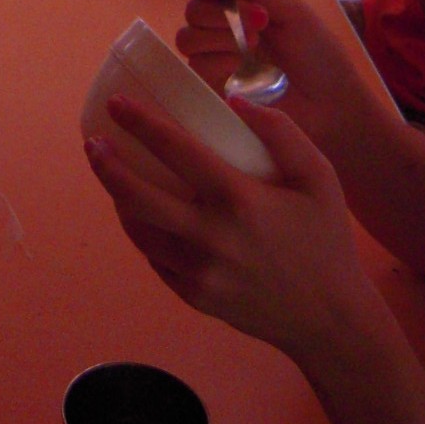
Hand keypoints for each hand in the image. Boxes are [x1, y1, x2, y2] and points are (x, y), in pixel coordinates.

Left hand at [84, 93, 373, 366]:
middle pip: (137, 195)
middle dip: (106, 165)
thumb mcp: (319, 178)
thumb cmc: (325, 240)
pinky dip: (142, 232)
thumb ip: (282, 133)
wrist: (330, 320)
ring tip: (110, 173)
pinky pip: (153, 258)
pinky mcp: (192, 295)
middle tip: (93, 142)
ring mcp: (197, 271)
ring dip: (118, 199)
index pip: (176, 151)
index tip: (116, 105)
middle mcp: (210, 236)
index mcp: (239, 199)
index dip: (140, 124)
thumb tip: (234, 102)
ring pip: (138, 230)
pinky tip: (139, 213)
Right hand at [177, 0, 378, 148]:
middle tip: (262, 20)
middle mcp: (219, 28)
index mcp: (237, 4)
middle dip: (224, 10)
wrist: (332, 103)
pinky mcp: (212, 87)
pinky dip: (219, 60)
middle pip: (192, 8)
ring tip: (255, 45)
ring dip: (220, 35)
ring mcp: (214, 58)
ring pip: (187, 36)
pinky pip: (196, 65)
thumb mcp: (291, 12)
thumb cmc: (318, 54)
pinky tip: (244, 68)